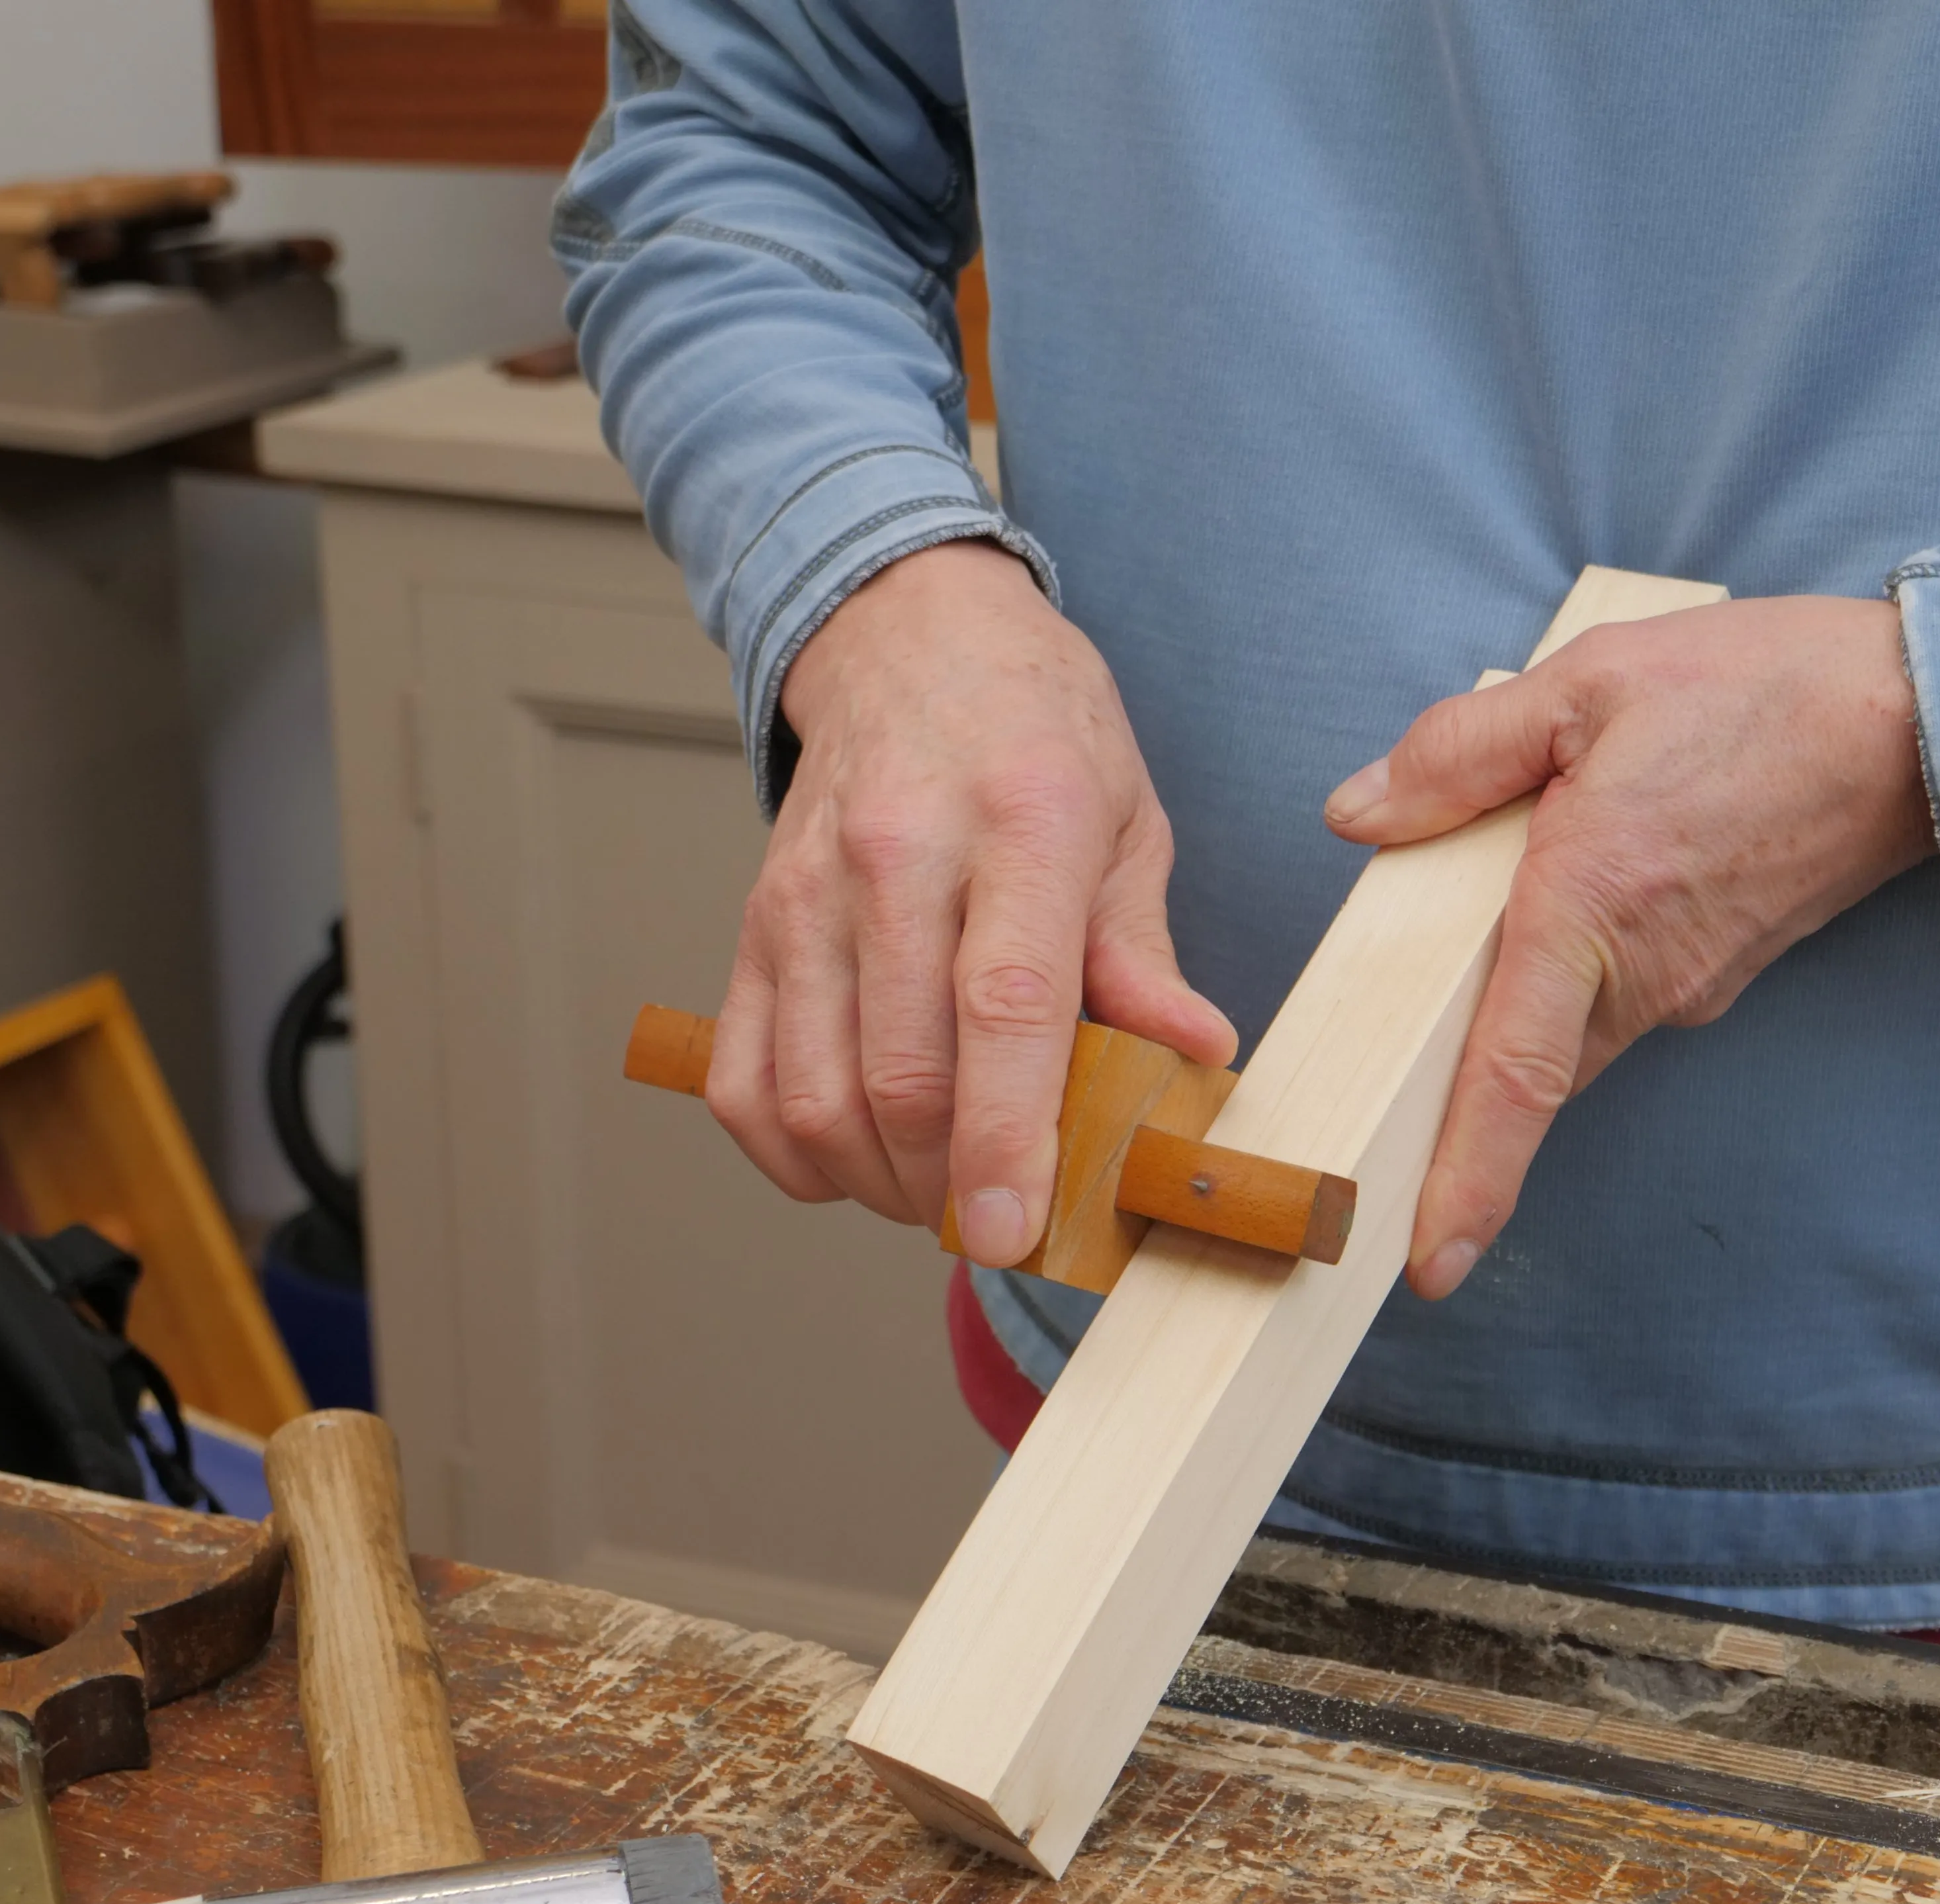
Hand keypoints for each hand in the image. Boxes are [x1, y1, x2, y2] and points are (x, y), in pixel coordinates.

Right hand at [711, 540, 1234, 1264]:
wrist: (912, 639)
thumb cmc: (1037, 734)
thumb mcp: (1129, 819)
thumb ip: (1144, 952)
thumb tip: (1193, 1055)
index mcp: (1022, 822)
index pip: (1006, 1004)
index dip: (1009, 1134)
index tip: (1014, 1228)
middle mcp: (900, 856)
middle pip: (903, 1071)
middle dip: (952, 1184)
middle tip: (1005, 1219)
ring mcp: (809, 894)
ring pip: (817, 1092)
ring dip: (880, 1181)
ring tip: (944, 1190)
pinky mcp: (752, 926)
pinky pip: (746, 1080)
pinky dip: (795, 1153)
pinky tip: (860, 1160)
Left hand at [1323, 594, 1931, 1298]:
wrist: (1930, 723)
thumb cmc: (1770, 690)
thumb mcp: (1593, 680)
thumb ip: (1463, 751)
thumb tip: (1357, 815)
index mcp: (1593, 904)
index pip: (1515, 1076)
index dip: (1467, 1180)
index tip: (1430, 1268)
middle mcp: (1644, 974)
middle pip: (1520, 1064)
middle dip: (1452, 1076)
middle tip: (1384, 1052)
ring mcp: (1690, 986)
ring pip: (1566, 1029)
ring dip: (1515, 997)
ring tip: (1495, 895)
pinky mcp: (1718, 975)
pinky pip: (1613, 994)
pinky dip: (1570, 964)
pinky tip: (1571, 876)